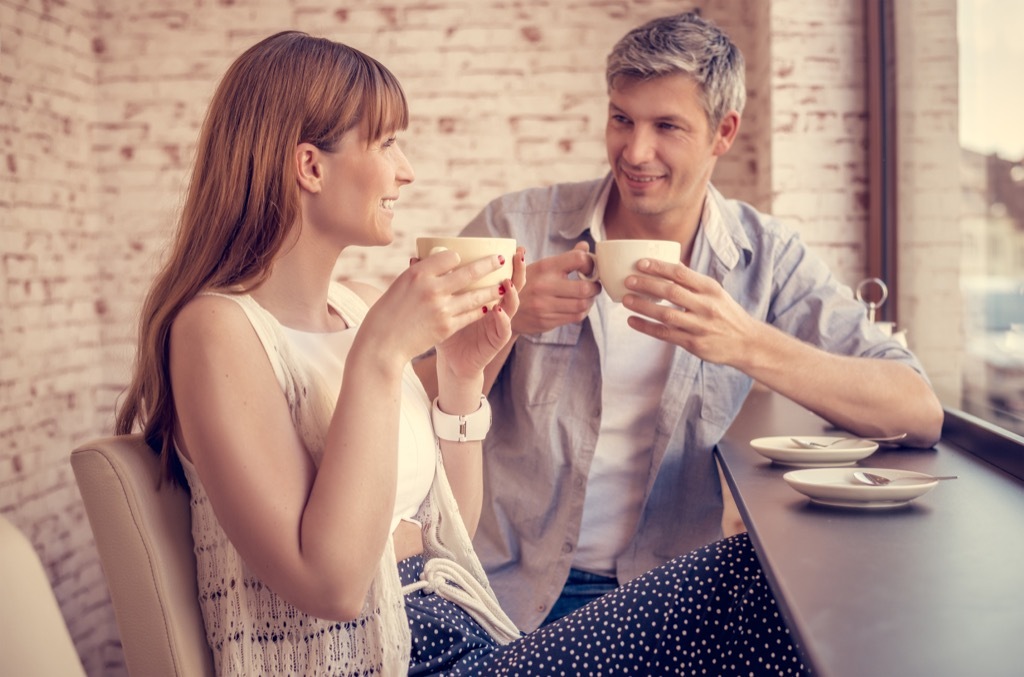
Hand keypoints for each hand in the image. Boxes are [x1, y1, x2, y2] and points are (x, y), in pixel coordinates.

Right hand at [362, 249, 507, 364]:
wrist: (382, 343)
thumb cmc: (388, 312)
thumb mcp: (400, 285)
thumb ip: (420, 273)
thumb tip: (436, 261)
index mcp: (418, 273)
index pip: (449, 256)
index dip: (458, 256)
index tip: (464, 258)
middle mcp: (432, 288)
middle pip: (469, 272)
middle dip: (489, 265)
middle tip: (501, 259)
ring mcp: (441, 308)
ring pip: (476, 295)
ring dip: (492, 290)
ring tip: (504, 285)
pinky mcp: (447, 327)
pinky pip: (471, 315)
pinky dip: (482, 309)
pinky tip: (490, 306)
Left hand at [436, 246, 524, 381]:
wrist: (451, 361)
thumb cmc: (444, 330)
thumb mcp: (440, 303)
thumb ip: (433, 281)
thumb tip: (414, 257)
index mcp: (486, 295)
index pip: (501, 274)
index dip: (509, 261)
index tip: (511, 246)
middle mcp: (498, 307)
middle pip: (513, 285)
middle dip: (518, 270)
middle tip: (518, 254)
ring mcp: (499, 324)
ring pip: (513, 305)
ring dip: (513, 293)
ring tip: (508, 282)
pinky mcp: (496, 341)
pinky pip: (504, 329)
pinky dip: (503, 319)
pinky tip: (498, 310)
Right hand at [512, 242, 599, 334]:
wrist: (503, 311)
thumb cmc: (526, 285)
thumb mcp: (541, 266)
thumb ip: (565, 258)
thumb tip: (585, 246)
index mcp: (544, 267)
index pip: (578, 259)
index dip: (590, 263)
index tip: (588, 267)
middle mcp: (544, 286)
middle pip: (585, 288)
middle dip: (595, 287)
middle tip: (594, 285)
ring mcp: (544, 306)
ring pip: (582, 305)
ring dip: (590, 300)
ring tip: (587, 296)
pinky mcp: (546, 321)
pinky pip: (575, 317)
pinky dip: (582, 311)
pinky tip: (578, 306)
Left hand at [621, 258, 758, 365]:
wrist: (747, 342)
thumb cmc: (726, 313)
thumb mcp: (715, 293)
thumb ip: (693, 281)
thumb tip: (671, 264)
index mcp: (710, 289)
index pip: (681, 274)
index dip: (659, 267)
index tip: (640, 263)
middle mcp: (706, 306)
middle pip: (671, 292)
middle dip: (647, 284)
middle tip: (628, 280)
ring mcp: (700, 326)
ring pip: (666, 314)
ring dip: (643, 306)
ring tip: (626, 300)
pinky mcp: (694, 343)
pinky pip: (665, 334)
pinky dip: (647, 327)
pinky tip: (632, 321)